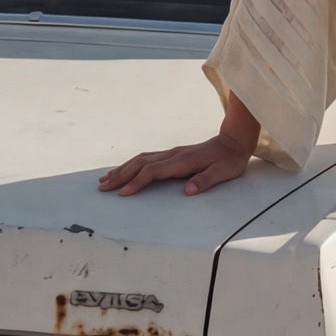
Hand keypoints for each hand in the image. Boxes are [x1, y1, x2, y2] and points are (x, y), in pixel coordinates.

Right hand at [98, 131, 253, 197]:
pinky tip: (123, 170)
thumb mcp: (223, 172)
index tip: (123, 193)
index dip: (137, 182)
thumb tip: (189, 189)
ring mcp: (171, 153)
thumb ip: (205, 180)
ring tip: (105, 179)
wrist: (232, 143)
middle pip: (140, 164)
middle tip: (102, 187)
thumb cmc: (229, 160)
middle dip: (120, 176)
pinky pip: (146, 159)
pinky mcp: (171, 154)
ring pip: (140, 159)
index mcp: (182, 161)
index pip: (153, 172)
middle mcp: (173, 155)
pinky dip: (131, 165)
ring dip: (122, 169)